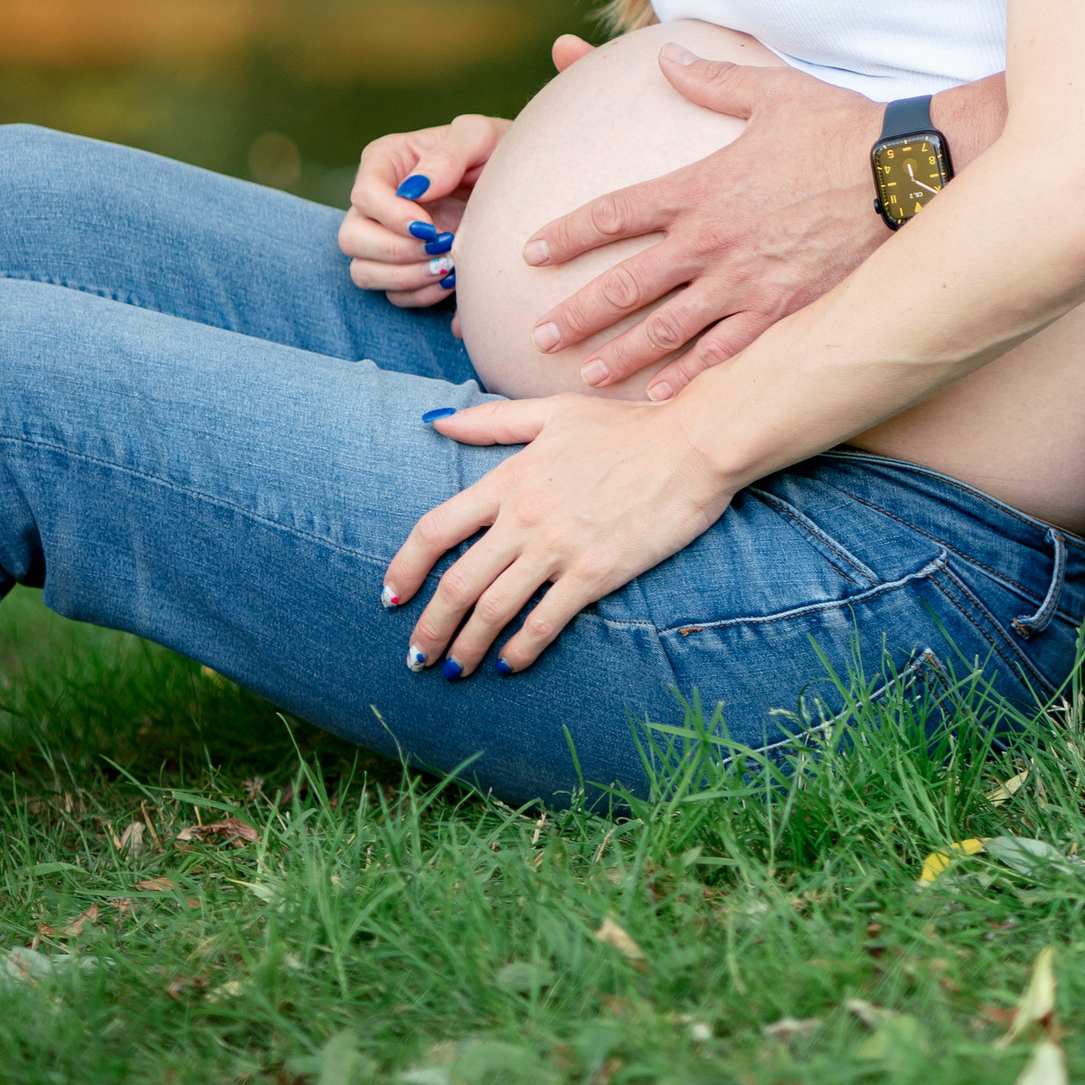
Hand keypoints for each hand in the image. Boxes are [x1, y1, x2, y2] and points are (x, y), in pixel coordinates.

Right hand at [337, 38, 591, 304]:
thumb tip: (415, 188)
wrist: (524, 186)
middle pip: (352, 238)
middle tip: (441, 247)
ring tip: (449, 266)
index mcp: (387, 161)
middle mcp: (378, 202)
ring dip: (406, 277)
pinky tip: (453, 280)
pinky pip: (394, 296)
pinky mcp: (404, 268)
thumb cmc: (498, 151)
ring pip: (365, 272)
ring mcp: (387, 238)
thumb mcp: (482, 136)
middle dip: (395, 250)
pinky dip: (421, 294)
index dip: (390, 216)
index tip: (428, 226)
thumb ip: (449, 153)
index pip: (364, 194)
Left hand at [385, 391, 734, 673]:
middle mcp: (524, 516)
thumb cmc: (628, 426)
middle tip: (416, 656)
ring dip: (465, 648)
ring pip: (492, 610)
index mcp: (510, 477)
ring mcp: (558, 547)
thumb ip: (493, 421)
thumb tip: (435, 422)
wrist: (693, 443)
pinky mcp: (594, 573)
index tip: (391, 596)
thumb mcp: (555, 413)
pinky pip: (543, 623)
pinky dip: (519, 651)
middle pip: (456, 584)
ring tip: (452, 670)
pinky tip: (507, 665)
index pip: (436, 528)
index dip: (406, 566)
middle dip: (429, 628)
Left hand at [519, 52, 884, 395]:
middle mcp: (711, 241)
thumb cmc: (837, 127)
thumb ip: (711, 79)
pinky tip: (661, 394)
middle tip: (537, 333)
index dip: (566, 233)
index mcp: (699, 187)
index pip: (613, 212)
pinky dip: (689, 376)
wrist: (900, 174)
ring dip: (620, 354)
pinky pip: (725, 354)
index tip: (530, 249)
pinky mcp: (782, 311)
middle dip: (577, 311)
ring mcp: (745, 282)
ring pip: (666, 329)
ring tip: (585, 374)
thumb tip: (667, 54)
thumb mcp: (770, 90)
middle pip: (626, 284)